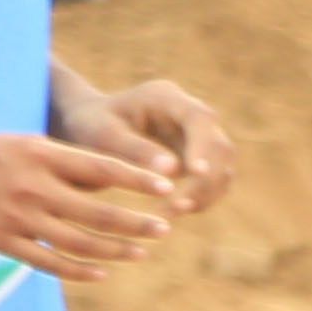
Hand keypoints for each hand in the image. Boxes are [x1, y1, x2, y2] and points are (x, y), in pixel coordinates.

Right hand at [0, 131, 171, 277]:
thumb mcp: (19, 146)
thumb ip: (62, 162)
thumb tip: (113, 178)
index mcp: (37, 153)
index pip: (99, 166)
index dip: (137, 180)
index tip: (168, 187)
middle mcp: (31, 185)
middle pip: (97, 211)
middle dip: (136, 222)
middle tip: (166, 227)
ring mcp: (18, 217)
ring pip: (80, 242)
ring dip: (116, 250)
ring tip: (143, 252)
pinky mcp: (4, 242)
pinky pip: (51, 263)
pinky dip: (81, 271)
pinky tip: (104, 273)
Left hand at [64, 72, 237, 213]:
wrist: (90, 127)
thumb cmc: (91, 126)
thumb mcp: (103, 135)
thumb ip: (135, 149)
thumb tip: (173, 171)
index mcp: (165, 97)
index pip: (200, 119)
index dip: (203, 146)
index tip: (196, 174)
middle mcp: (189, 115)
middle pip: (219, 147)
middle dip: (204, 181)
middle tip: (177, 207)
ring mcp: (198, 138)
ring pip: (222, 169)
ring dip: (204, 195)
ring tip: (172, 213)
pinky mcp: (199, 160)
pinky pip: (213, 184)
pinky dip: (199, 200)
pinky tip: (174, 211)